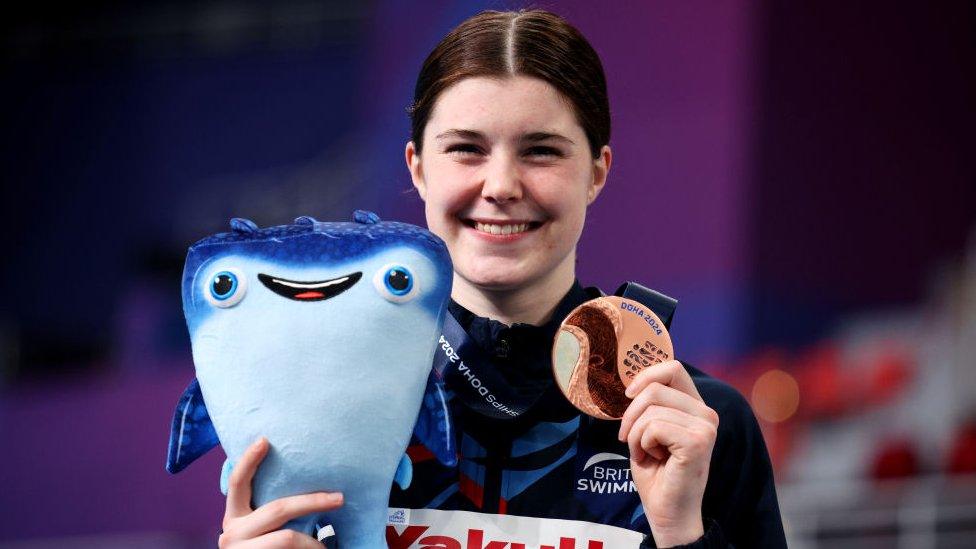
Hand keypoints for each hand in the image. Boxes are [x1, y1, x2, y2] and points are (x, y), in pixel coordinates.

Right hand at [218, 437, 343, 547]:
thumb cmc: (264, 546)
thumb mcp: (259, 526)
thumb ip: (271, 508)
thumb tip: (307, 479)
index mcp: (233, 516)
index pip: (237, 482)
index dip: (248, 460)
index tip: (264, 440)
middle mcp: (231, 532)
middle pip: (278, 509)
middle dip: (313, 502)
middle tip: (339, 498)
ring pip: (289, 537)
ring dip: (313, 542)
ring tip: (324, 546)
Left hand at [617, 360, 717, 546]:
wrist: (666, 511)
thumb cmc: (656, 472)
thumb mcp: (648, 429)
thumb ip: (649, 403)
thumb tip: (631, 380)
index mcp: (695, 406)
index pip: (672, 368)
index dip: (645, 376)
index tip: (628, 395)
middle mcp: (706, 413)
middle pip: (655, 387)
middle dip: (631, 414)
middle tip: (631, 439)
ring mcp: (706, 427)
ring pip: (650, 409)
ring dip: (635, 434)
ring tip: (647, 453)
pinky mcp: (698, 442)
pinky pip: (653, 427)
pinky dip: (641, 444)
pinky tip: (653, 459)